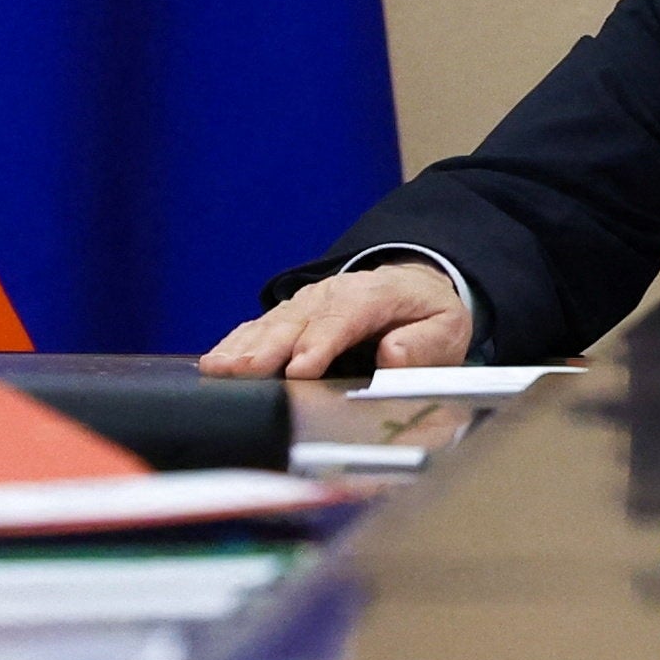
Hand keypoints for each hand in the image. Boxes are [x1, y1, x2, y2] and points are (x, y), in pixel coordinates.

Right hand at [203, 261, 470, 380]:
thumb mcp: (445, 329)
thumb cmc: (426, 315)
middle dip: (269, 348)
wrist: (411, 286)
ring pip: (272, 324)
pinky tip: (214, 361)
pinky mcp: (290, 316)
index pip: (344, 318)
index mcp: (374, 295)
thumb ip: (423, 344)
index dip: (320, 343)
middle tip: (243, 373)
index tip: (300, 369)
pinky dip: (236, 343)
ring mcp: (307, 304)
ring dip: (244, 348)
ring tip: (218, 369)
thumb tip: (392, 355)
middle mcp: (332, 295)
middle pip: (297, 322)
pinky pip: (258, 328)